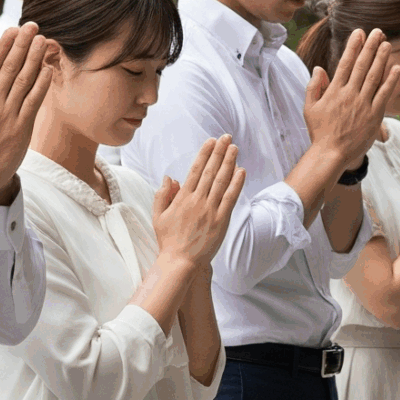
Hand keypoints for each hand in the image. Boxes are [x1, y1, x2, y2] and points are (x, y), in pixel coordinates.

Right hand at [0, 23, 57, 200]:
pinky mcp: (22, 128)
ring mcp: (9, 115)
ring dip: (35, 58)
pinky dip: (42, 84)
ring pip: (24, 80)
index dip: (3, 45)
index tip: (12, 30)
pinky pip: (34, 101)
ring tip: (43, 41)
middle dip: (23, 44)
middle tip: (32, 26)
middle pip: (10, 67)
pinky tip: (48, 69)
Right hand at [153, 138, 244, 270]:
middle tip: (226, 137)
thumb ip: (163, 195)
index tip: (211, 141)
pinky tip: (241, 171)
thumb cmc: (168, 240)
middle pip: (211, 171)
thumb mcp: (158, 216)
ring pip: (222, 181)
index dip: (204, 154)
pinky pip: (231, 198)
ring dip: (229, 162)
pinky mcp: (221, 221)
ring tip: (234, 148)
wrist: (180, 262)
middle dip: (219, 152)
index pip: (196, 170)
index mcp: (182, 198)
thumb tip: (170, 177)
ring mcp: (210, 211)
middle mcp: (197, 201)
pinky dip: (236, 184)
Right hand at [303, 27, 399, 167]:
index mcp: (334, 90)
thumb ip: (314, 86)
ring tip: (387, 43)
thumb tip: (319, 68)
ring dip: (381, 58)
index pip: (346, 63)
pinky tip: (397, 68)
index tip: (359, 33)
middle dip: (370, 46)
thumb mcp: (310, 108)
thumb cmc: (319, 132)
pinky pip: (384, 94)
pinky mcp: (374, 116)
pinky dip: (391, 80)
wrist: (330, 154)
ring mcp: (363, 104)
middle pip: (362, 65)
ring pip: (374, 76)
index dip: (353, 46)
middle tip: (377, 32)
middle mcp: (349, 94)